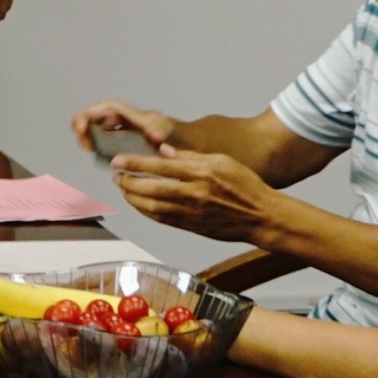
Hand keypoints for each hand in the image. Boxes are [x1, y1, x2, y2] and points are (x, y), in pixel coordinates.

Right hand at [71, 98, 184, 151]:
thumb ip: (165, 138)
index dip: (93, 113)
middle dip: (86, 121)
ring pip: (102, 125)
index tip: (82, 125)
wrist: (197, 145)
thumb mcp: (177, 139)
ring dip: (90, 133)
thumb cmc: (187, 142)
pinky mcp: (129, 140)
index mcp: (141, 118)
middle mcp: (133, 120)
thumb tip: (155, 138)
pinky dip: (98, 141)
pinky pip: (108, 136)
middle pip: (102, 114)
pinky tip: (95, 151)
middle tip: (79, 134)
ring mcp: (130, 130)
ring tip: (86, 145)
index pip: (111, 107)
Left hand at [110, 145, 279, 246]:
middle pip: (151, 189)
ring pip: (153, 207)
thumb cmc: (245, 185)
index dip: (134, 164)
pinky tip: (140, 205)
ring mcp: (192, 213)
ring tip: (124, 190)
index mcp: (200, 173)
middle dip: (128, 183)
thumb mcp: (222, 160)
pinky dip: (147, 212)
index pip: (159, 166)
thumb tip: (163, 151)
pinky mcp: (192, 227)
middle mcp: (193, 194)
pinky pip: (163, 220)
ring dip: (134, 199)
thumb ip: (190, 156)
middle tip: (116, 177)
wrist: (261, 217)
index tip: (117, 161)